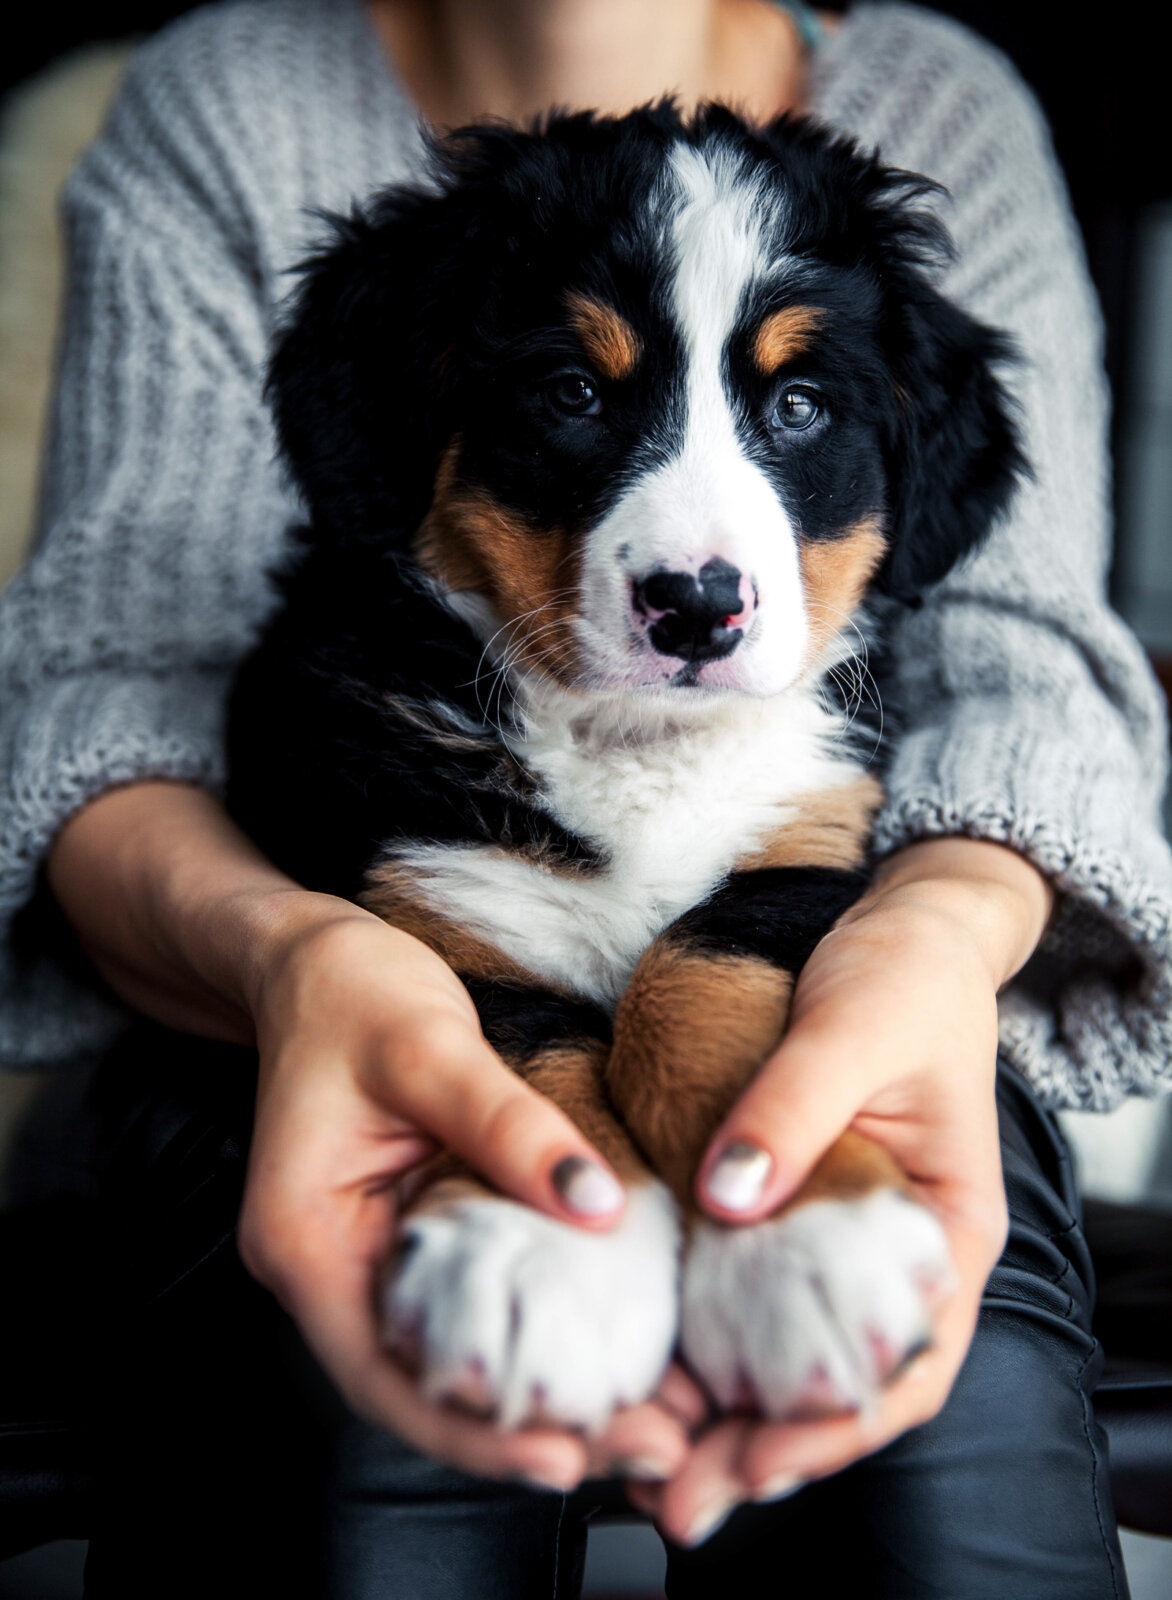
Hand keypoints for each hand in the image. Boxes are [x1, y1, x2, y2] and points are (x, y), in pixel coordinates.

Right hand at [48, 783, 691, 1489]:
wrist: (316, 957)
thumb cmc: (350, 992)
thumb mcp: (428, 1046)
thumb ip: (506, 1125)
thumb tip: (594, 1204)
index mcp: (306, 1241)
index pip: (383, 1377)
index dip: (471, 1433)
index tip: (563, 1461)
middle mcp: (334, 1270)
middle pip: (429, 1387)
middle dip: (535, 1433)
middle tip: (651, 1449)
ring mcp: (373, 1258)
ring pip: (456, 1359)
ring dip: (548, 1397)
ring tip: (655, 1419)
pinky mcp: (415, 1235)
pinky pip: (475, 1307)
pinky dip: (539, 1337)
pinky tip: (614, 1348)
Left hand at [627, 838, 1051, 1545]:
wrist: (897, 930)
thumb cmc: (902, 975)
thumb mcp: (852, 1029)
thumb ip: (794, 1108)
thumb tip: (728, 1198)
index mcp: (947, 1228)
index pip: (910, 1362)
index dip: (839, 1426)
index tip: (760, 1459)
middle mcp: (897, 1254)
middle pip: (841, 1383)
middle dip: (763, 1449)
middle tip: (676, 1494)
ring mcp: (840, 1240)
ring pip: (790, 1355)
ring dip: (725, 1413)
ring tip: (647, 1459)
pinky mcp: (788, 1213)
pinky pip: (753, 1299)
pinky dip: (709, 1345)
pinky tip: (652, 1370)